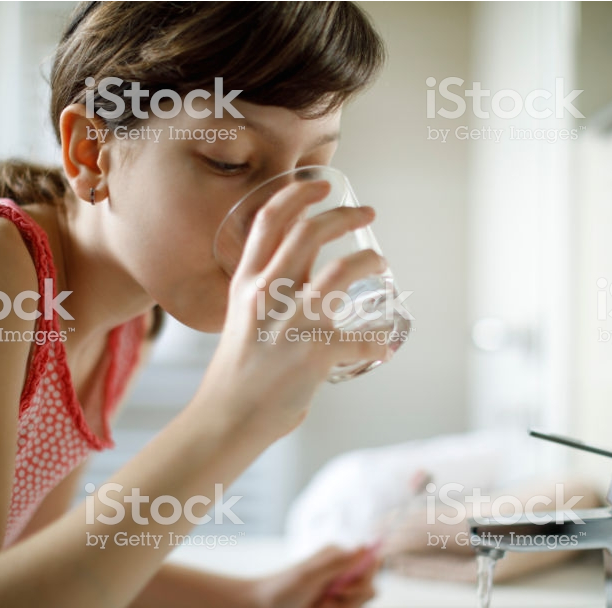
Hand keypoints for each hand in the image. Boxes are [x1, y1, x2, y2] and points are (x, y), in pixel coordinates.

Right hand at [189, 181, 389, 446]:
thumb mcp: (244, 320)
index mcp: (245, 283)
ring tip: (381, 264)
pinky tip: (383, 347)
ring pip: (343, 271)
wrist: (228, 419)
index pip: (269, 221)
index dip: (298, 195)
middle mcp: (266, 294)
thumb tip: (310, 281)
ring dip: (370, 262)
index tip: (321, 185)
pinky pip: (363, 338)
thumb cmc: (238, 374)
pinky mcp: (315, 352)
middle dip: (345, 216)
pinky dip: (378, 342)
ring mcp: (291, 322)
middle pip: (310, 232)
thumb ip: (272, 296)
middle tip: (366, 214)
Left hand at [249, 545, 379, 607]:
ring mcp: (340, 591)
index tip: (341, 590)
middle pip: (369, 591)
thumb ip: (338, 563)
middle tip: (325, 601)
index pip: (371, 565)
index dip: (361, 582)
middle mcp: (343, 572)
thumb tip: (365, 547)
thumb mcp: (308, 575)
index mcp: (339, 557)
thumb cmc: (281, 590)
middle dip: (348, 603)